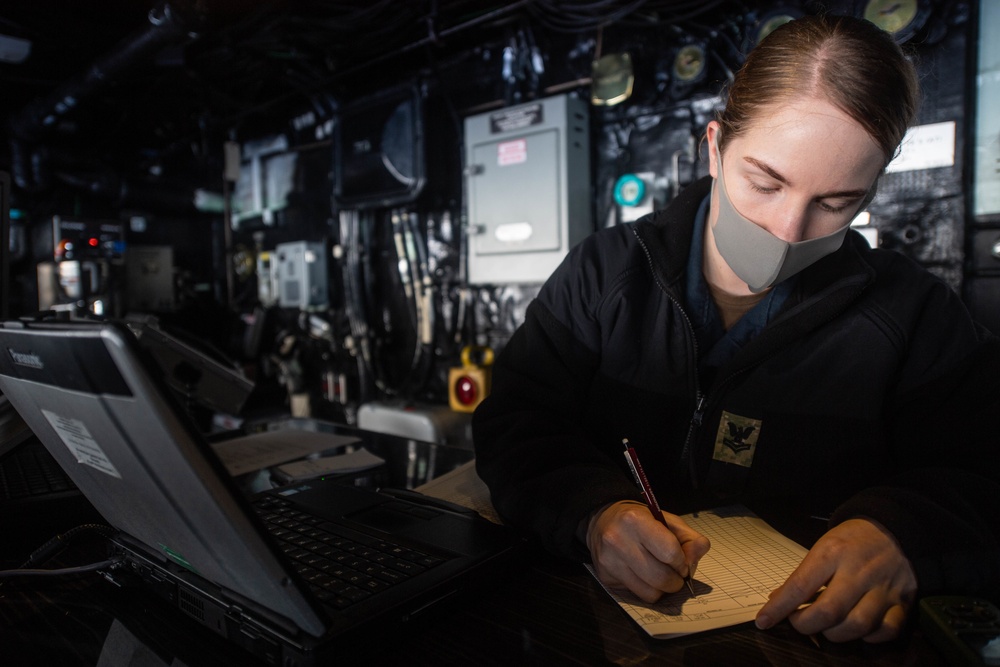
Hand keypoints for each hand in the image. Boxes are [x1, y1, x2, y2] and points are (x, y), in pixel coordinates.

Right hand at [586, 500, 710, 602]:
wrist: (604, 520)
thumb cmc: (641, 520)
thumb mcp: (668, 520)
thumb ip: (689, 538)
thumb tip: (697, 556)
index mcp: (635, 520)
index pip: (670, 552)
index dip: (682, 562)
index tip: (682, 563)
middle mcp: (617, 540)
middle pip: (661, 577)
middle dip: (676, 582)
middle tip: (676, 576)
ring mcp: (609, 560)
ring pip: (650, 592)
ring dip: (663, 589)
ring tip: (661, 576)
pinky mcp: (605, 576)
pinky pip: (637, 595)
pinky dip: (647, 590)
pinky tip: (644, 576)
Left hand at [755, 518, 916, 642]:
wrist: (895, 529)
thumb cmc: (852, 541)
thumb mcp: (823, 547)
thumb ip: (804, 575)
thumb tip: (778, 601)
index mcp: (833, 552)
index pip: (800, 585)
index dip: (779, 608)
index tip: (763, 621)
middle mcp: (859, 570)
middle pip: (829, 611)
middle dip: (806, 625)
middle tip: (799, 623)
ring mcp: (884, 587)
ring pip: (857, 625)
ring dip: (835, 634)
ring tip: (826, 627)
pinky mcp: (903, 601)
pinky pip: (886, 630)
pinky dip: (869, 637)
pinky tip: (858, 630)